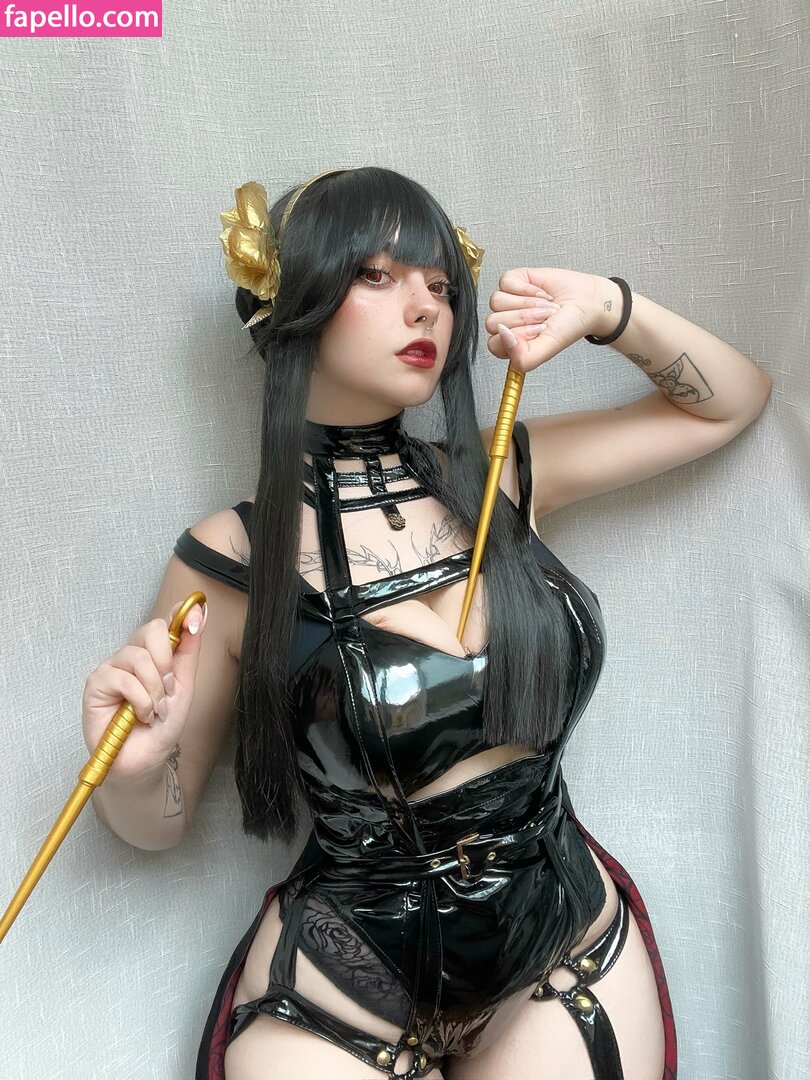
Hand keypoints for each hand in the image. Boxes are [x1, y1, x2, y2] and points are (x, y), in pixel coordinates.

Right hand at [81, 598, 207, 782]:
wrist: (144, 760)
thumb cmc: (161, 726)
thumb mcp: (184, 688)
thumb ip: (188, 653)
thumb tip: (197, 615)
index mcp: (154, 655)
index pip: (165, 623)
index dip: (181, 614)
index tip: (196, 615)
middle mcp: (132, 656)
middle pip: (152, 630)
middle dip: (167, 661)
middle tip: (168, 689)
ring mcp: (113, 667)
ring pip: (138, 656)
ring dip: (154, 688)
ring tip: (154, 709)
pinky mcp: (96, 683)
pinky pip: (123, 678)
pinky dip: (139, 700)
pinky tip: (139, 715)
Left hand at [484, 267, 607, 373]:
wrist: (586, 301)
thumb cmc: (568, 325)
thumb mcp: (548, 348)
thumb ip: (524, 357)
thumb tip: (502, 336)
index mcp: (509, 345)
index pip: (494, 344)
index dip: (517, 336)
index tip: (539, 332)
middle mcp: (505, 324)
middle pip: (493, 322)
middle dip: (524, 318)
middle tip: (545, 318)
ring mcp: (506, 302)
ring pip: (497, 301)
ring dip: (527, 303)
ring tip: (545, 306)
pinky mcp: (512, 282)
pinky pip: (506, 282)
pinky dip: (527, 287)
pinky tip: (542, 293)